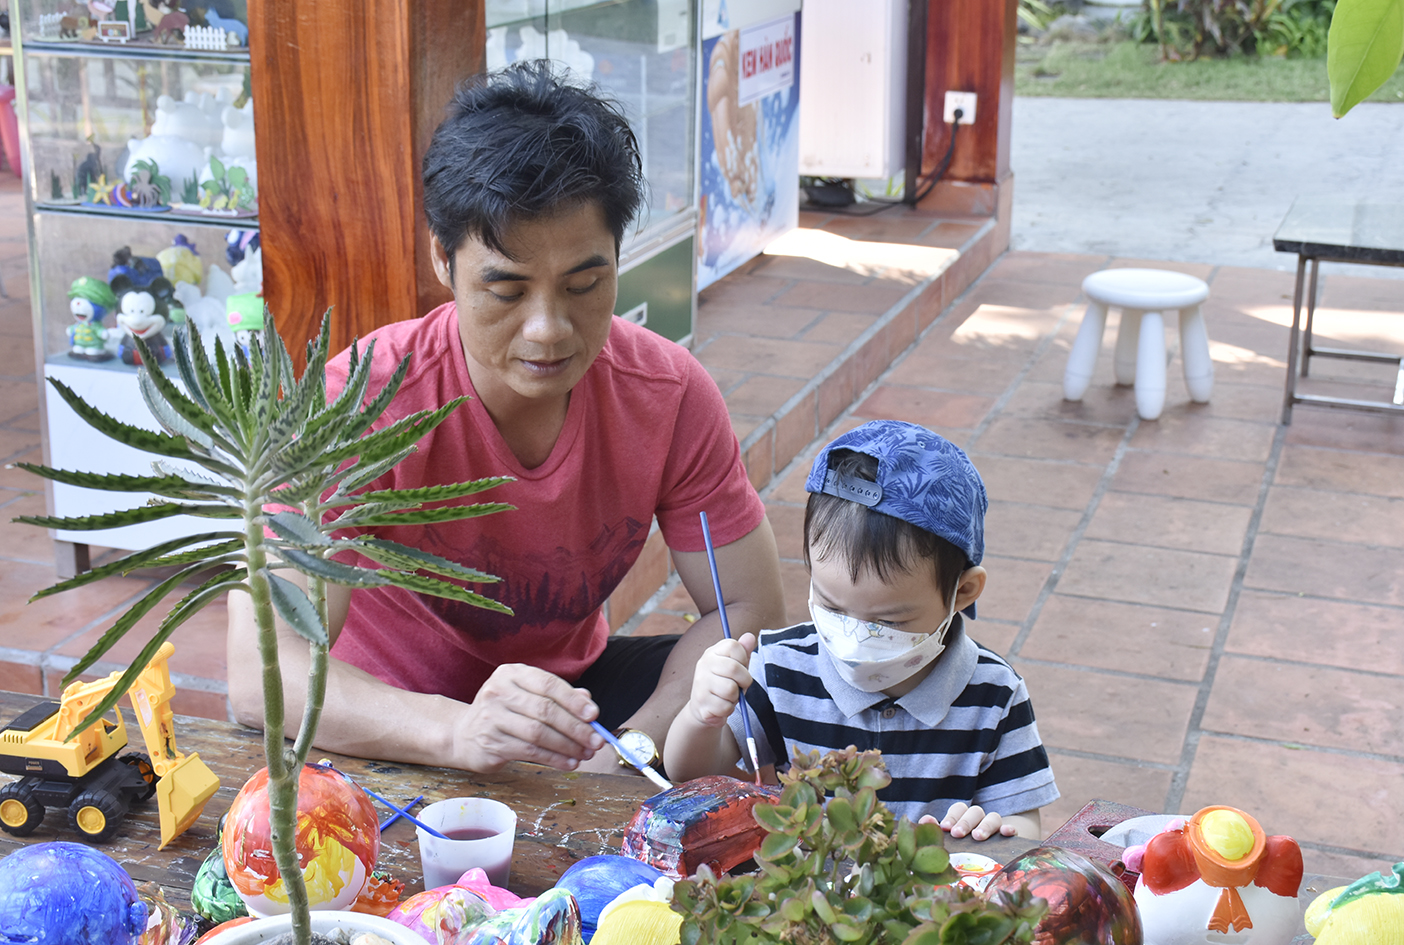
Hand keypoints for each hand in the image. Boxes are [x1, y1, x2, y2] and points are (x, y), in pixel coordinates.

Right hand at [452, 663, 603, 772]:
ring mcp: (492, 718)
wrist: (463, 734)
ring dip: (567, 746)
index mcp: (511, 674)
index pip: (548, 684)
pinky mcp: (491, 743)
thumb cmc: (504, 712)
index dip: (574, 701)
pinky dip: (554, 759)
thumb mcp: (527, 696)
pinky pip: (529, 752)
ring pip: (539, 733)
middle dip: (576, 728)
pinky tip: (569, 762)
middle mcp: (498, 692)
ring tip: (585, 754)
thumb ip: (557, 696)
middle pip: (545, 710)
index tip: (594, 715)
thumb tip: (588, 702)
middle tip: (596, 741)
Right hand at [687, 633, 756, 727]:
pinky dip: (728, 709)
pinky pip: (725, 706)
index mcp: (712, 652)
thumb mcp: (735, 666)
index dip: (743, 659)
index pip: (734, 646)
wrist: (703, 707)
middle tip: (740, 685)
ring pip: (731, 690)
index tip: (741, 667)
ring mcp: (700, 682)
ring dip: (735, 697)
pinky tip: (721, 706)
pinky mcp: (701, 701)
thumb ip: (743, 651)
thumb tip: (750, 636)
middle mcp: (704, 664)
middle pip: (734, 668)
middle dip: (744, 680)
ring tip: (728, 696)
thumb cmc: (724, 683)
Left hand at [927, 803, 1016, 840]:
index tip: (946, 828)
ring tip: (978, 837)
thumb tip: (924, 821)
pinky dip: (1009, 828)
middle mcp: (979, 819)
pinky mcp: (1007, 836)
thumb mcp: (949, 840)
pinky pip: (1010, 828)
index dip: (952, 817)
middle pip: (974, 811)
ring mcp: (994, 826)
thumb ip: (937, 830)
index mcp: (963, 817)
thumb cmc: (962, 848)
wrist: (988, 857)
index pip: (958, 809)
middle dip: (965, 822)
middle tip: (957, 834)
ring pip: (993, 817)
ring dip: (985, 825)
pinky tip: (1008, 832)